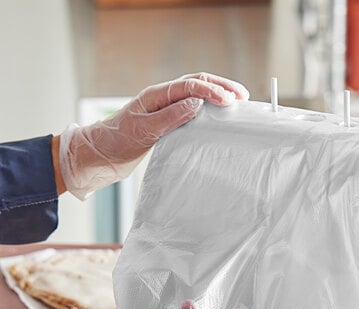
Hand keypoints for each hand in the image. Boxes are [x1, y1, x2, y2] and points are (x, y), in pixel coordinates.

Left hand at [58, 73, 248, 198]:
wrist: (99, 158)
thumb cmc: (116, 143)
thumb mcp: (144, 130)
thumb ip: (171, 116)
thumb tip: (196, 103)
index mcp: (155, 96)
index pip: (189, 86)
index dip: (212, 90)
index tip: (230, 100)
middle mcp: (161, 100)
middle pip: (196, 84)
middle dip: (220, 87)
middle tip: (241, 96)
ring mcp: (164, 111)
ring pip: (194, 97)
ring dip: (215, 97)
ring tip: (235, 104)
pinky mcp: (165, 125)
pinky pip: (190, 113)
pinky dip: (207, 113)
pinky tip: (217, 120)